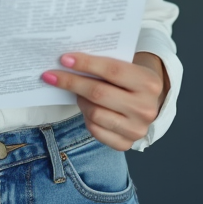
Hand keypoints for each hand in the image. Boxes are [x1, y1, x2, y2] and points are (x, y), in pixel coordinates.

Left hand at [40, 52, 166, 150]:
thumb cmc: (131, 80)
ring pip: (94, 113)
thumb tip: (69, 61)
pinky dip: (85, 117)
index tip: (64, 59)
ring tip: (76, 91)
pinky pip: (95, 130)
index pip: (112, 70)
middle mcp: (146, 108)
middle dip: (71, 82)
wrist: (150, 104)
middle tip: (52, 75)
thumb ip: (105, 64)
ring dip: (79, 100)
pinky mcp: (126, 143)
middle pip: (99, 93)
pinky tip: (85, 107)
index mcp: (149, 83)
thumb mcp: (127, 67)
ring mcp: (137, 129)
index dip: (86, 64)